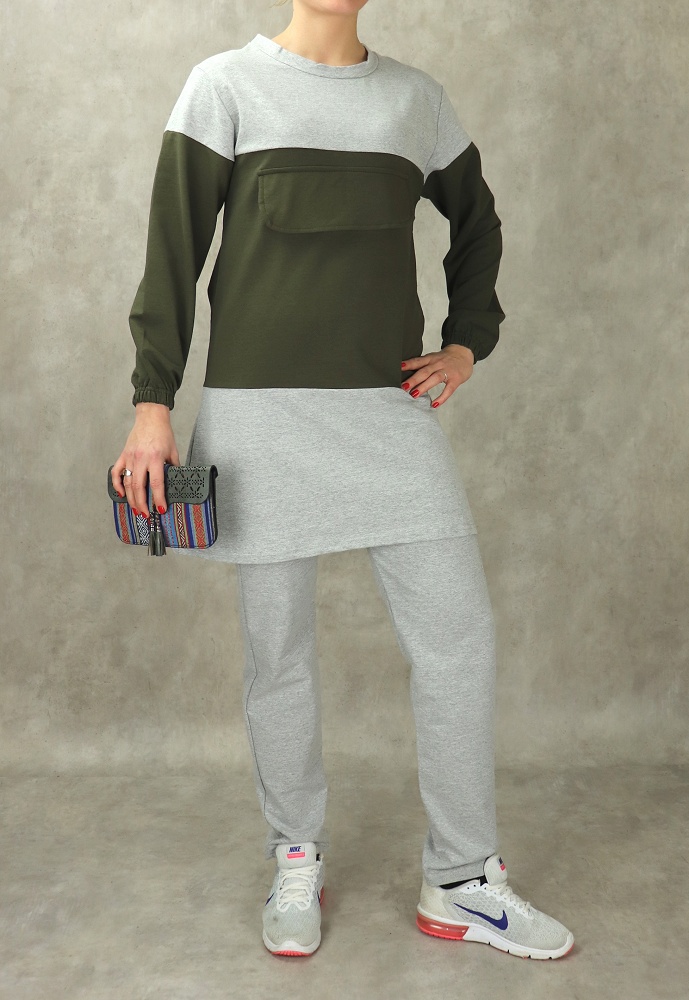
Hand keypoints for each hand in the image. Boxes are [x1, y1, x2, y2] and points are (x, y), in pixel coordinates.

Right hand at [110, 403, 180, 518]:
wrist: (151, 417)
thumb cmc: (163, 433)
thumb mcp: (173, 452)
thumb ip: (174, 468)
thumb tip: (176, 483)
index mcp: (155, 458)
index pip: (156, 483)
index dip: (158, 499)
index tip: (160, 509)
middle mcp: (140, 459)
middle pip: (138, 487)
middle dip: (141, 504)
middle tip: (145, 515)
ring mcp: (130, 457)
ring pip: (127, 483)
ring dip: (131, 499)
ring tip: (136, 509)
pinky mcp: (123, 455)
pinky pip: (116, 472)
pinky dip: (117, 484)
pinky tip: (121, 494)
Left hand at [400, 343, 473, 406]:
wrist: (464, 352)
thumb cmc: (446, 358)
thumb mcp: (433, 357)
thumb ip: (422, 365)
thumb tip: (405, 374)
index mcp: (431, 359)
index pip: (418, 361)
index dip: (408, 364)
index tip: (398, 369)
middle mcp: (438, 364)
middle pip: (424, 371)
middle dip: (413, 379)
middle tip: (403, 387)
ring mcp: (447, 372)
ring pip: (434, 378)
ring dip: (424, 387)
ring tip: (414, 395)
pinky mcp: (455, 379)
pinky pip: (448, 390)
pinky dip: (442, 398)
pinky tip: (434, 404)